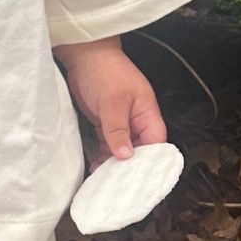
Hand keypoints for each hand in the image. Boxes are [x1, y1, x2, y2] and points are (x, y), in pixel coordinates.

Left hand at [51, 35, 166, 169]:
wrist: (83, 55)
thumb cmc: (104, 70)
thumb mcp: (112, 101)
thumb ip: (118, 128)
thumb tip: (125, 155)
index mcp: (147, 113)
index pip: (156, 143)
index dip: (151, 161)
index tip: (140, 178)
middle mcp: (137, 120)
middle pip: (140, 150)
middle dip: (130, 167)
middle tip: (119, 184)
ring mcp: (121, 122)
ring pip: (123, 150)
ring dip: (114, 164)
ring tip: (105, 180)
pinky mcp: (105, 122)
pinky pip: (109, 144)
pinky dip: (104, 156)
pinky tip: (96, 167)